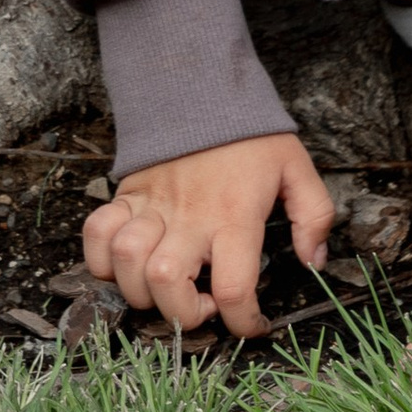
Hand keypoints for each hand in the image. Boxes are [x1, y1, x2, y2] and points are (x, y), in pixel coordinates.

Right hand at [81, 131, 334, 339]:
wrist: (201, 85)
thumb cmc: (250, 134)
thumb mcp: (297, 169)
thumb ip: (315, 217)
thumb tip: (313, 263)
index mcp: (234, 215)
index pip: (233, 288)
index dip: (243, 323)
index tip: (252, 326)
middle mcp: (189, 216)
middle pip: (166, 285)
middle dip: (183, 316)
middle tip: (203, 307)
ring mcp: (152, 206)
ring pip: (127, 263)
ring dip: (142, 291)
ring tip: (168, 289)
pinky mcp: (127, 195)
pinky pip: (96, 234)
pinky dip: (102, 260)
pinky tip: (128, 267)